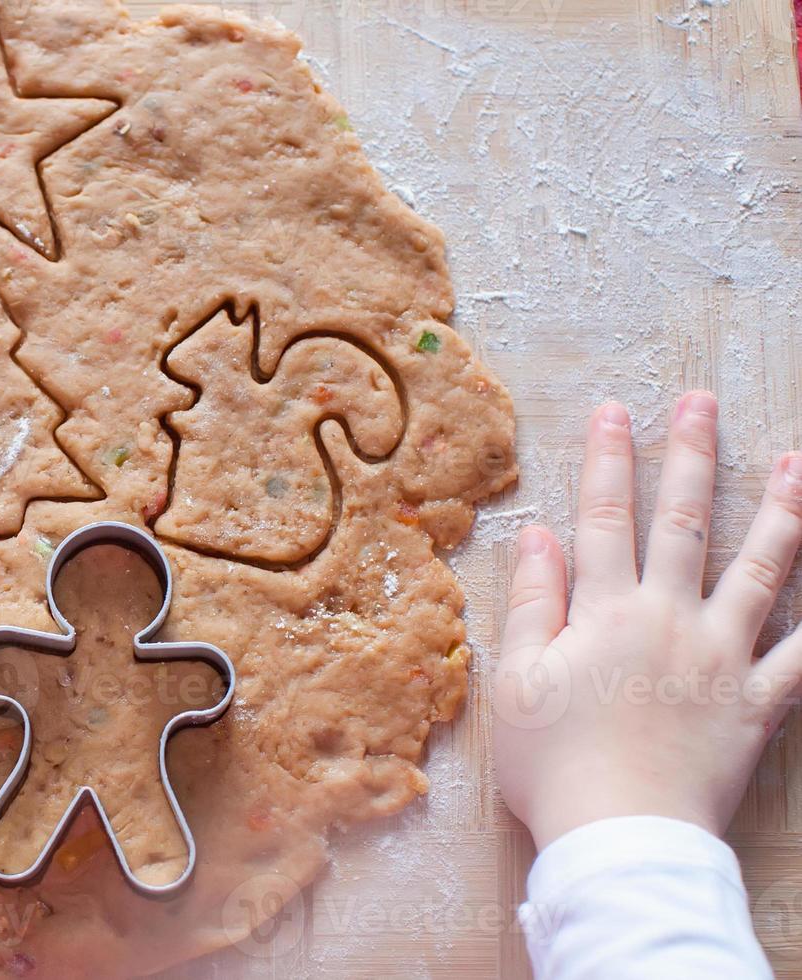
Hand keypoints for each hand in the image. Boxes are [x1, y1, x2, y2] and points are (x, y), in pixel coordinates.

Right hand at [495, 392, 801, 849]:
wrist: (620, 837)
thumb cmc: (554, 764)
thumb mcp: (516, 681)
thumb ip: (532, 604)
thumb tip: (540, 537)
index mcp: (605, 612)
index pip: (606, 518)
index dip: (609, 460)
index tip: (614, 410)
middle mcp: (670, 619)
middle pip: (685, 523)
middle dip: (691, 457)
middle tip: (701, 402)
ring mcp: (722, 658)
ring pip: (761, 571)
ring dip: (781, 512)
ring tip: (795, 465)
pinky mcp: (758, 705)